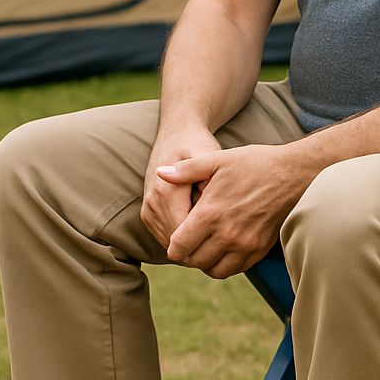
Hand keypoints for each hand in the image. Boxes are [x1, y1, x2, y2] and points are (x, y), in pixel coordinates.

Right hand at [141, 129, 221, 252]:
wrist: (176, 134)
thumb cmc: (197, 144)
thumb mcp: (207, 154)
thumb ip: (207, 176)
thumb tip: (212, 203)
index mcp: (165, 191)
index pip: (186, 233)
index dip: (209, 239)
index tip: (230, 236)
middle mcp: (152, 204)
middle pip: (178, 243)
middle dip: (202, 244)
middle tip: (228, 241)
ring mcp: (148, 211)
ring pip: (171, 244)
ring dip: (193, 243)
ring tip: (216, 233)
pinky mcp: (148, 216)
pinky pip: (167, 238)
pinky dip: (185, 238)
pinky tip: (204, 229)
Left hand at [155, 144, 315, 278]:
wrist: (293, 173)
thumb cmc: (254, 163)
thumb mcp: (217, 160)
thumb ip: (185, 170)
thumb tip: (160, 174)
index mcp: (211, 213)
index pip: (179, 246)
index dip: (172, 244)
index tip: (174, 236)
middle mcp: (227, 234)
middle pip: (193, 261)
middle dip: (186, 254)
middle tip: (186, 243)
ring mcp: (245, 245)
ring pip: (214, 270)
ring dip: (204, 262)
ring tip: (204, 248)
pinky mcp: (260, 249)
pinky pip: (235, 269)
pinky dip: (225, 264)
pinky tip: (223, 249)